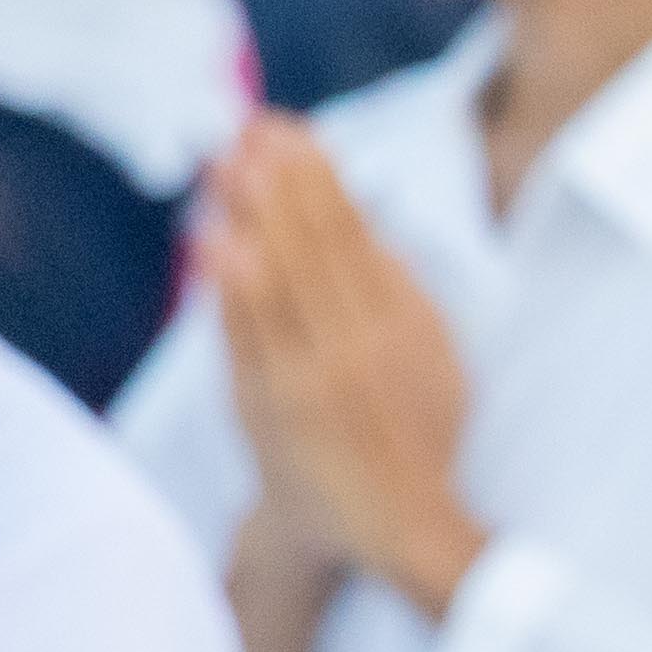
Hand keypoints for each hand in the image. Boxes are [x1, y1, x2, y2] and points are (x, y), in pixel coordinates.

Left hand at [199, 120, 478, 611]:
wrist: (399, 526)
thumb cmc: (412, 440)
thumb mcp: (434, 362)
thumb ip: (403, 297)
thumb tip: (374, 230)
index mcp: (409, 324)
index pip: (358, 235)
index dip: (321, 179)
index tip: (291, 130)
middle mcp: (367, 342)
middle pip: (320, 246)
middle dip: (283, 181)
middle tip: (250, 125)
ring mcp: (320, 372)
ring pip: (285, 280)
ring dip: (255, 216)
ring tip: (229, 161)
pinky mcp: (279, 405)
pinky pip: (252, 336)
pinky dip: (233, 289)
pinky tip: (217, 242)